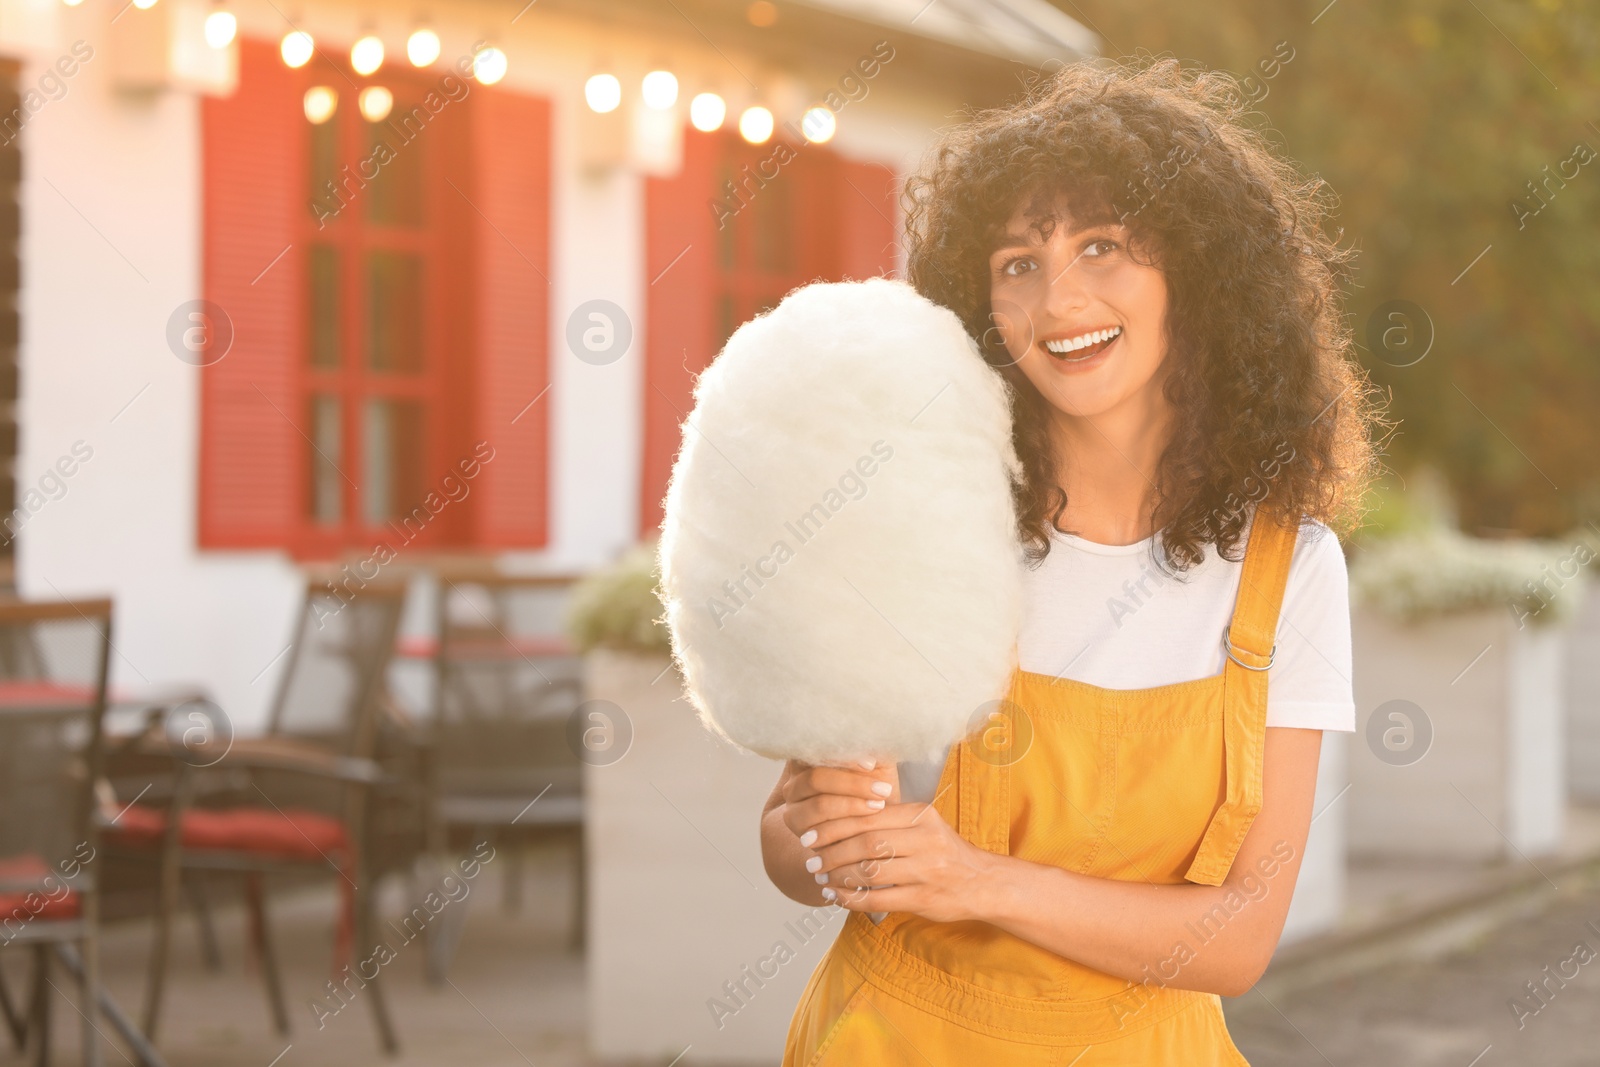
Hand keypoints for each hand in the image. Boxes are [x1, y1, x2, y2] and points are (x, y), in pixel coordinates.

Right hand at [780, 759, 900, 846]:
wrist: (878, 820)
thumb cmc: (875, 786)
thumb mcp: (877, 766)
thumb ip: (869, 753)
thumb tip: (866, 752)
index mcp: (807, 758)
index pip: (817, 751)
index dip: (844, 757)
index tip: (871, 764)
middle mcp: (794, 783)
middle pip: (815, 778)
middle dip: (851, 784)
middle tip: (882, 789)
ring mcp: (794, 810)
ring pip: (820, 805)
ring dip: (852, 806)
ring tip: (878, 805)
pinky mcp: (802, 835)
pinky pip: (823, 832)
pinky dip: (848, 826)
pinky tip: (868, 822)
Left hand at [806, 800, 995, 922]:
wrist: (982, 882)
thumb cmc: (943, 851)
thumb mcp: (921, 824)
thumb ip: (886, 819)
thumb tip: (833, 821)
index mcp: (920, 814)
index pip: (866, 815)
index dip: (832, 826)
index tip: (810, 835)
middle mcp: (925, 839)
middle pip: (865, 843)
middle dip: (831, 853)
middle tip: (811, 860)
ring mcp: (926, 870)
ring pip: (869, 871)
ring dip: (838, 877)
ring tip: (821, 878)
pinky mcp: (924, 898)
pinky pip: (878, 899)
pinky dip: (851, 899)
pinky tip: (837, 897)